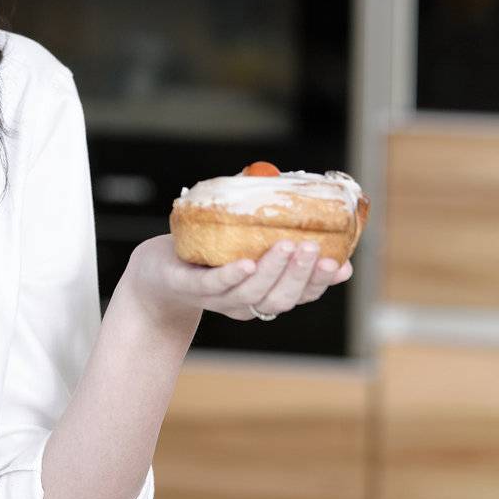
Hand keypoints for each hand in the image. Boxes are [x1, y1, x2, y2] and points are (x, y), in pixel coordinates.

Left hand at [126, 233, 353, 324]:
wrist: (154, 274)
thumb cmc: (204, 254)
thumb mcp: (241, 241)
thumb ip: (268, 226)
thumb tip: (301, 196)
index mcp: (262, 293)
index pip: (299, 293)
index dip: (322, 282)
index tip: (343, 265)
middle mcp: (243, 302)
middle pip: (280, 297)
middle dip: (302, 274)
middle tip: (317, 249)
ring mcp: (215, 297)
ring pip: (251, 292)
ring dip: (273, 271)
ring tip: (288, 246)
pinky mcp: (187, 286)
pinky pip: (212, 285)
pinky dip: (231, 276)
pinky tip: (246, 263)